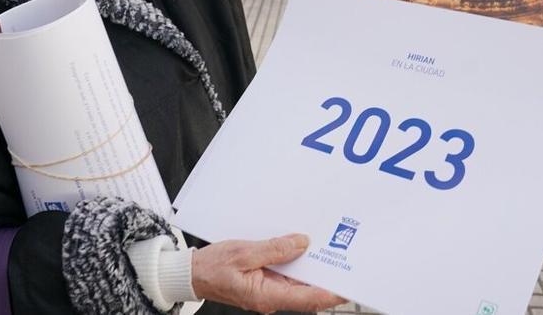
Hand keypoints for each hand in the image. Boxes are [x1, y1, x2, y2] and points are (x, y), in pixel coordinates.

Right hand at [192, 234, 344, 312]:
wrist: (192, 274)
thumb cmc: (212, 267)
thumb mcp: (243, 253)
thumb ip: (274, 249)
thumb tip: (302, 244)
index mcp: (267, 296)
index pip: (308, 298)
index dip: (331, 293)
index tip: (349, 285)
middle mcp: (271, 297)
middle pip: (307, 291)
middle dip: (326, 277)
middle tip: (345, 260)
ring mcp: (269, 291)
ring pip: (298, 282)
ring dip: (311, 268)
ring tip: (328, 250)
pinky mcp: (265, 283)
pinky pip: (287, 275)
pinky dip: (296, 263)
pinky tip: (301, 249)